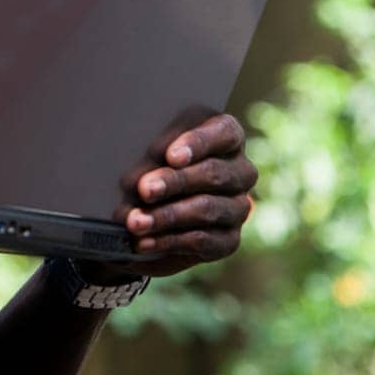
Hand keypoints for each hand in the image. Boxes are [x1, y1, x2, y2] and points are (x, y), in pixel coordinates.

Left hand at [111, 113, 257, 278]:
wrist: (155, 212)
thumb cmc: (152, 165)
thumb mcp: (151, 153)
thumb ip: (151, 151)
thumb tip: (134, 165)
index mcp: (227, 138)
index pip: (224, 133)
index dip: (198, 143)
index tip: (171, 156)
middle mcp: (240, 172)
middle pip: (213, 173)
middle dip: (174, 182)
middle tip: (145, 189)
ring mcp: (237, 207)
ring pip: (207, 209)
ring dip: (167, 216)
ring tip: (136, 221)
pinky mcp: (229, 239)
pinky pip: (202, 240)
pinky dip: (168, 241)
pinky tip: (144, 241)